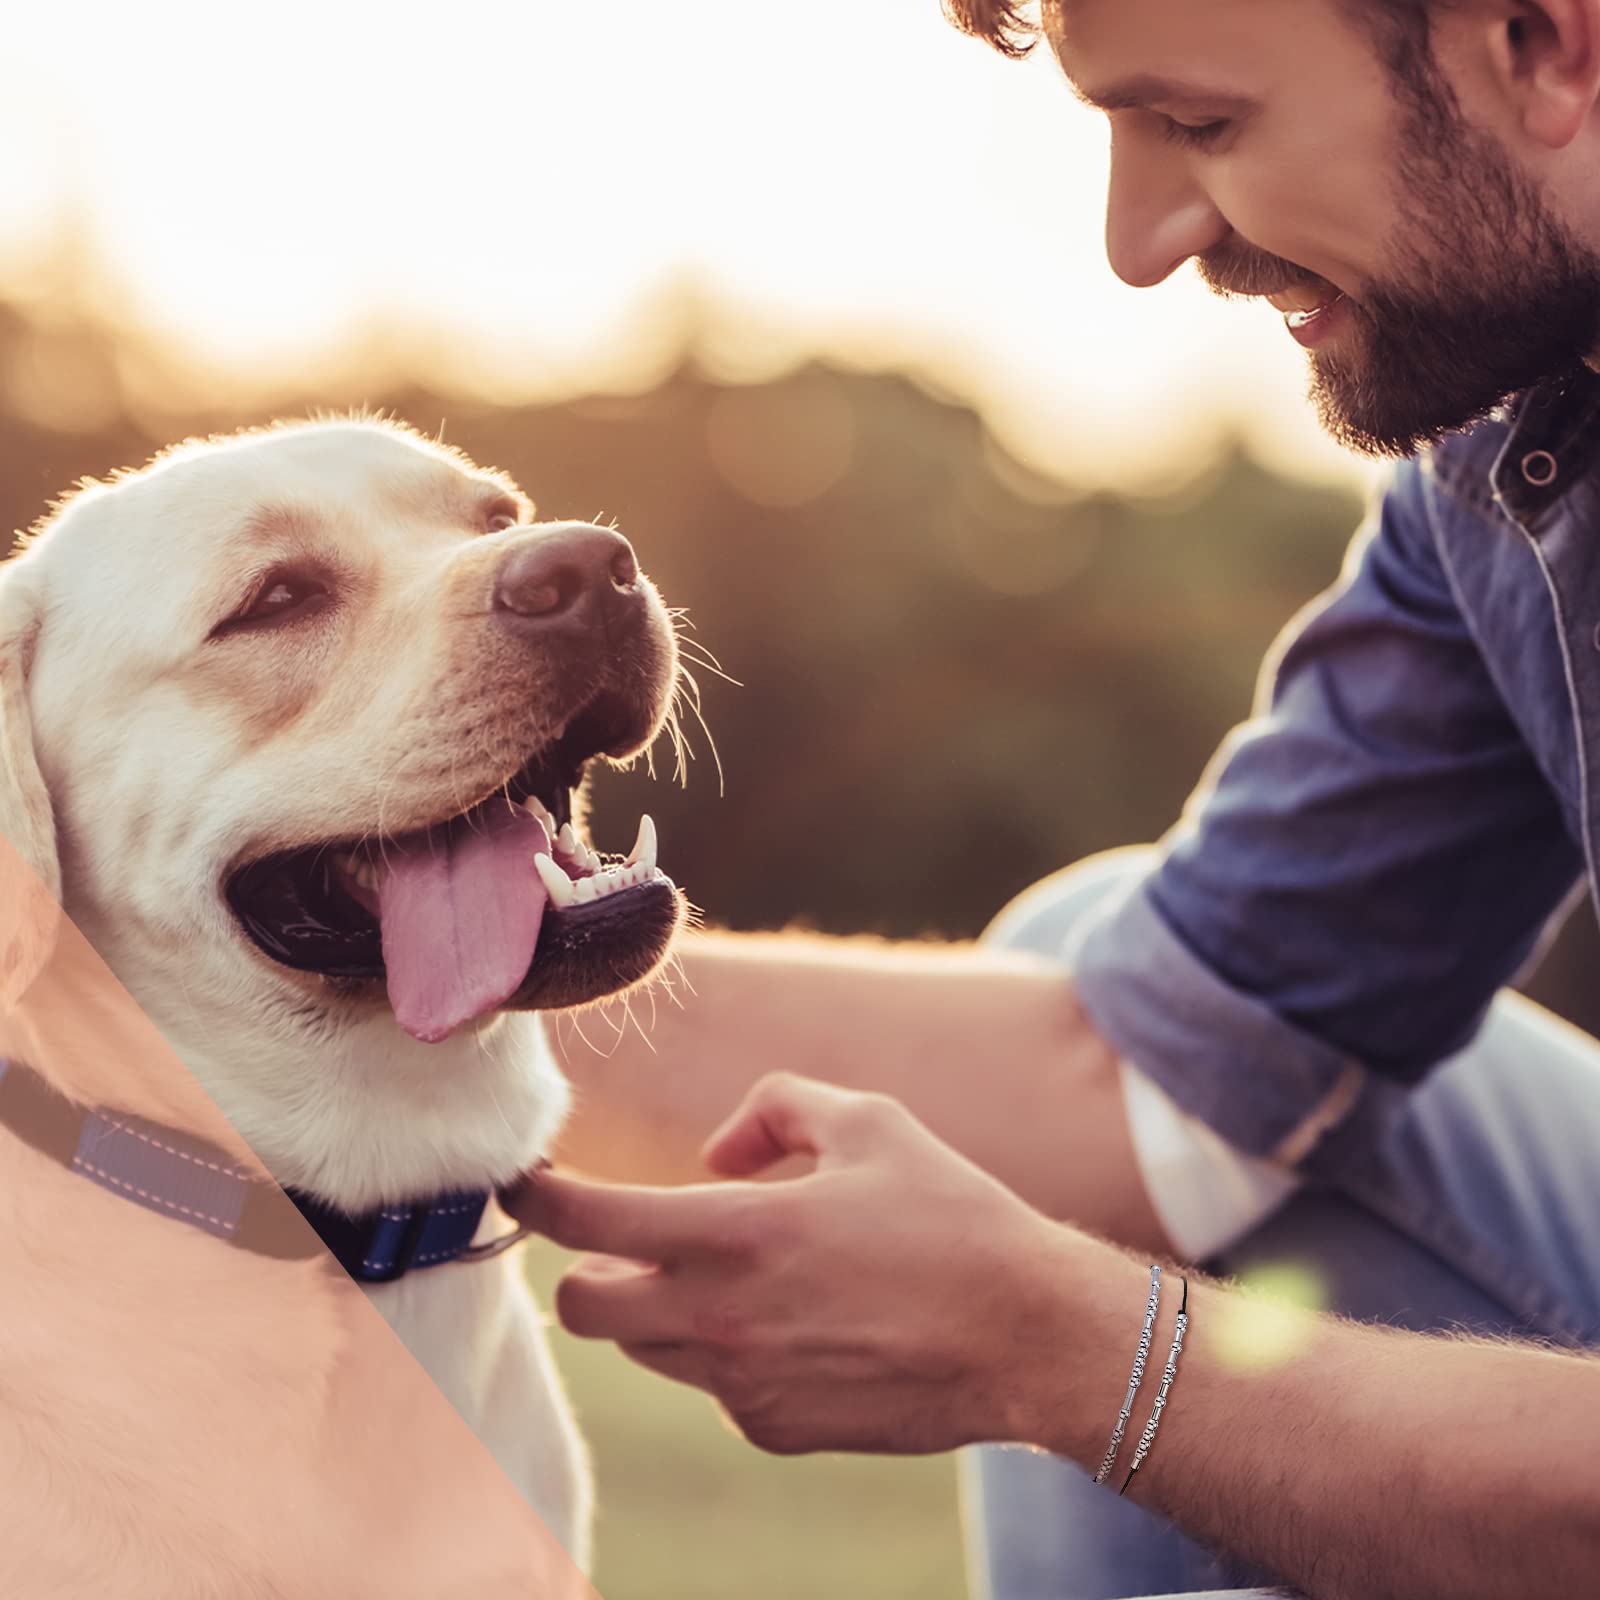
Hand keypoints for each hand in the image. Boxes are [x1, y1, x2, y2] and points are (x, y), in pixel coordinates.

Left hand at [499, 1072, 1078, 1454]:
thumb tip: (715, 1150)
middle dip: (583, 1269)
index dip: (537, 1197)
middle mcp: (722, 1319)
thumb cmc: (949, 1216)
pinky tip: (789, 1322)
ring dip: (654, 1307)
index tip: (524, 1181)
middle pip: (583, 1308)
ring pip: (644, 1348)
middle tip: (618, 1238)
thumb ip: (773, 1109)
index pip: (587, 1223)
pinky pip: (711, 1384)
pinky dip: (722, 1349)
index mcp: (735, 1232)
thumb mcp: (867, 1119)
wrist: (1026, 1335)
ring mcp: (743, 1385)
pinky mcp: (774, 1427)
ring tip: (727, 1270)